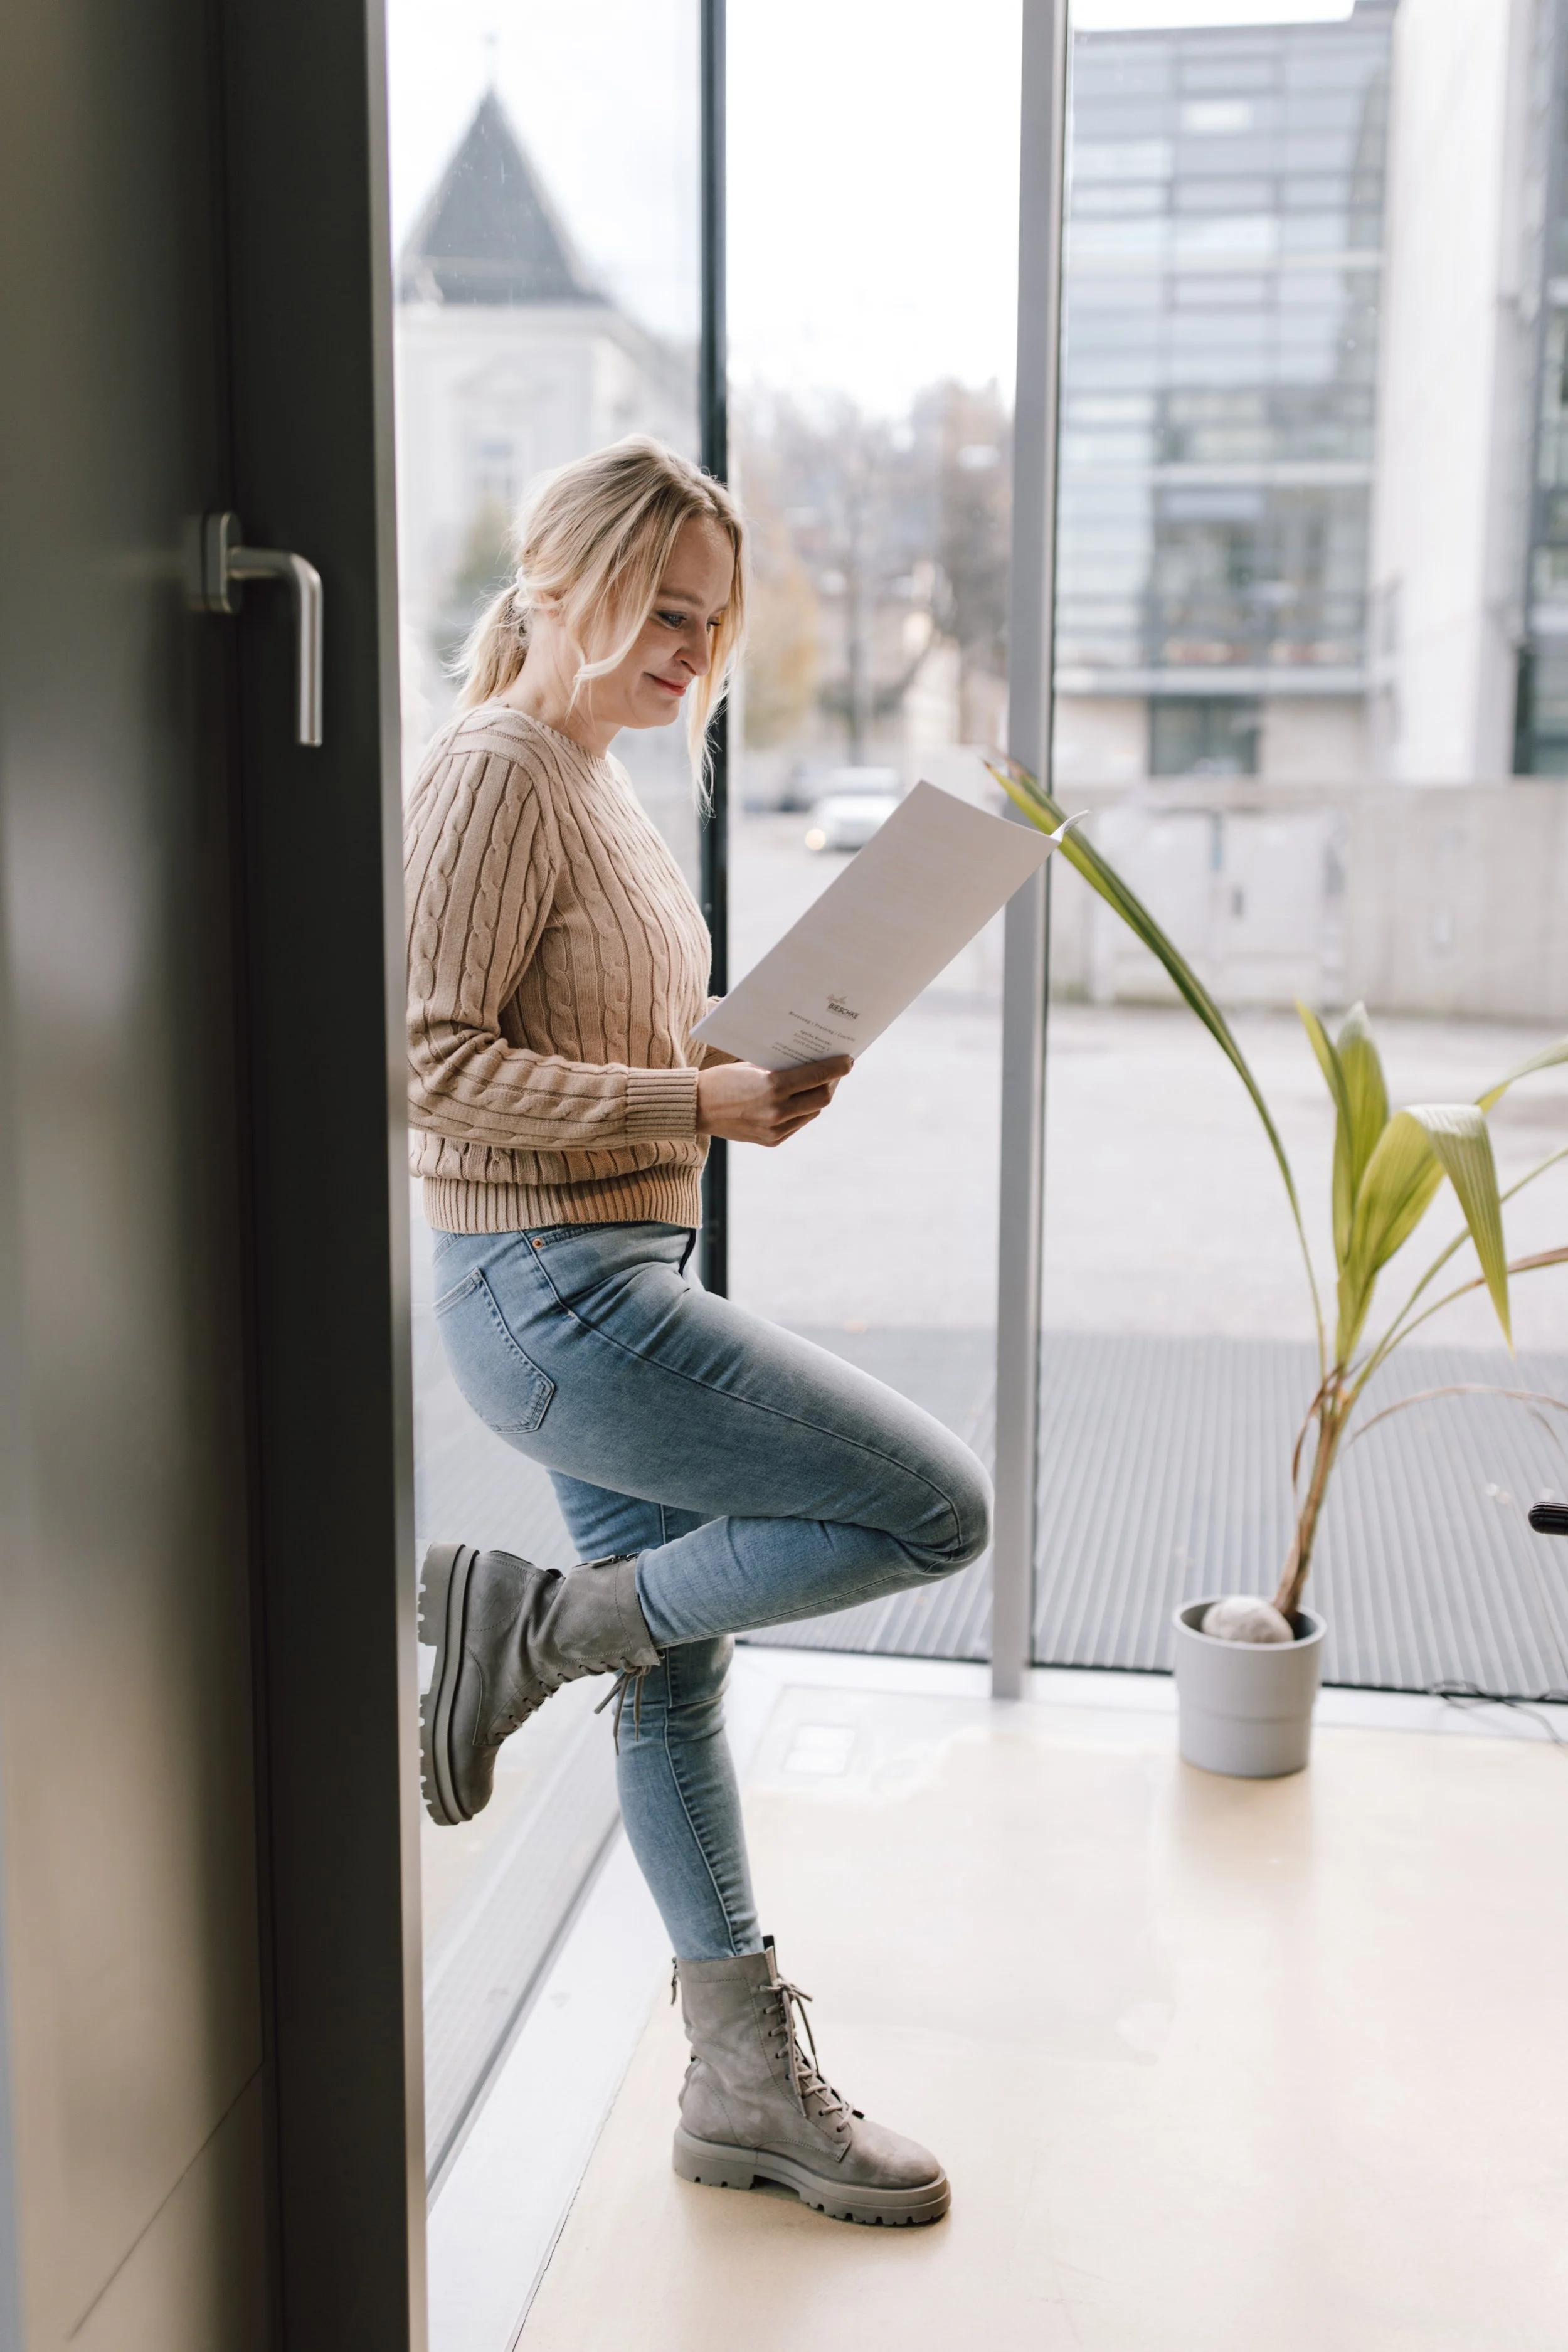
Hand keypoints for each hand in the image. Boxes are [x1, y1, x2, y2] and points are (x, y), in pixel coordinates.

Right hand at [695, 1055, 851, 1147]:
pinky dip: (804, 1109)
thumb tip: (811, 1060)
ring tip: (821, 1082)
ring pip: (813, 1112)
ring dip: (820, 1096)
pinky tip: (803, 1098)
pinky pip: (798, 1123)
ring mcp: (775, 1131)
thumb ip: (782, 1066)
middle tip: (837, 1070)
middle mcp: (777, 1112)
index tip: (849, 1059)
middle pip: (822, 1098)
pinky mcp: (772, 1141)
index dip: (838, 1067)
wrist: (696, 1108)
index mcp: (773, 1088)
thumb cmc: (723, 1079)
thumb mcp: (752, 1065)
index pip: (818, 1077)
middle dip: (833, 1082)